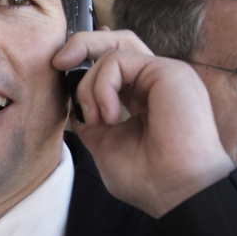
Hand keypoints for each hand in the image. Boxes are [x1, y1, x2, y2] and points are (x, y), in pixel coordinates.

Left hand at [54, 30, 235, 217]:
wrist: (177, 193)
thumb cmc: (150, 179)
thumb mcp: (106, 146)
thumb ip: (91, 121)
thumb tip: (73, 105)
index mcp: (146, 97)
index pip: (117, 62)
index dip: (89, 55)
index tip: (62, 66)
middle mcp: (157, 82)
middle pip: (117, 42)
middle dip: (82, 46)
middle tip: (58, 63)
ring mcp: (164, 75)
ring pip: (115, 48)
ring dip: (90, 80)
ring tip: (93, 117)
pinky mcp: (168, 71)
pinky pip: (119, 60)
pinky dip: (102, 86)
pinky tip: (109, 117)